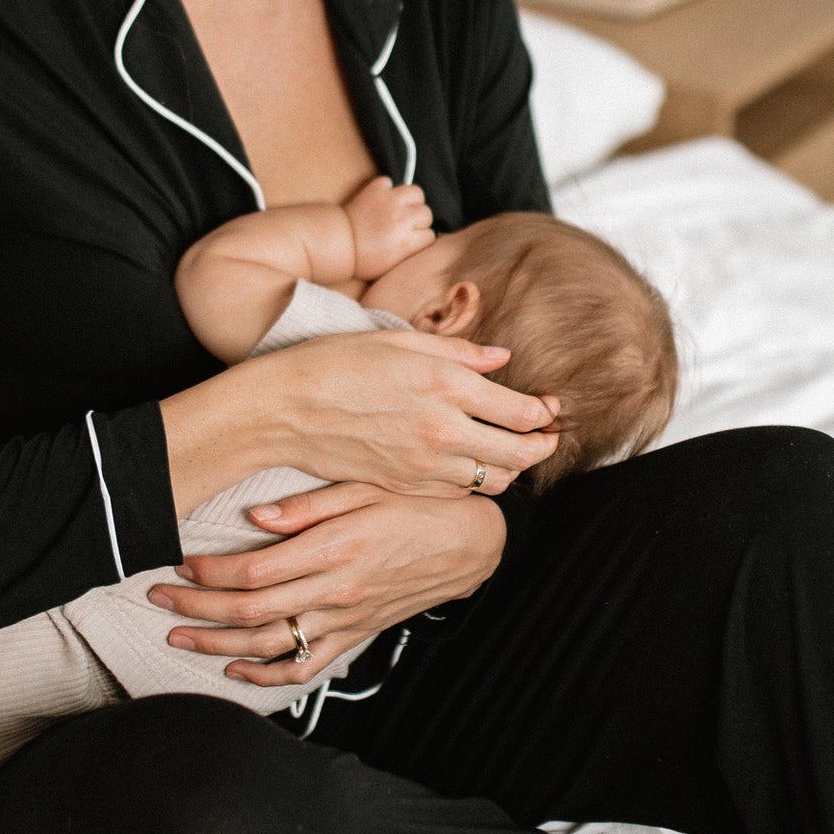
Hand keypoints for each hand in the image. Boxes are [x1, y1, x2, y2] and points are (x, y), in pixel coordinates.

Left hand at [148, 482, 507, 687]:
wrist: (469, 544)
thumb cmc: (416, 506)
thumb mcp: (365, 488)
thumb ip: (308, 507)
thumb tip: (254, 514)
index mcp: (334, 550)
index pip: (255, 570)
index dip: (211, 570)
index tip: (182, 558)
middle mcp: (335, 593)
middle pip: (250, 611)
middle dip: (197, 605)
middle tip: (157, 594)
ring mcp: (344, 620)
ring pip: (269, 645)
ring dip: (216, 644)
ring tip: (177, 634)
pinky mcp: (354, 635)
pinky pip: (304, 667)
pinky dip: (265, 676)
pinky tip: (233, 669)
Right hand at [262, 327, 557, 498]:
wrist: (284, 409)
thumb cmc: (336, 362)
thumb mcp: (400, 340)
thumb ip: (460, 352)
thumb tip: (504, 359)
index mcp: (449, 384)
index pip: (525, 412)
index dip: (546, 412)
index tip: (549, 407)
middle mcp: (445, 429)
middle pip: (521, 454)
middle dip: (541, 446)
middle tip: (545, 436)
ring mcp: (425, 464)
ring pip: (494, 480)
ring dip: (509, 467)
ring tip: (507, 450)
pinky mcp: (406, 485)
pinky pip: (459, 492)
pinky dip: (472, 481)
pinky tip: (465, 462)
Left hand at [344, 176, 434, 279]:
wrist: (336, 245)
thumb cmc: (363, 260)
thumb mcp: (392, 266)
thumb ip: (411, 252)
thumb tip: (423, 240)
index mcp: (408, 242)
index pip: (430, 234)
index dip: (421, 238)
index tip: (411, 241)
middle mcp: (402, 219)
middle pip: (426, 213)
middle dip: (418, 220)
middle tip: (405, 225)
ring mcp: (389, 201)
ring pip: (416, 192)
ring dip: (410, 200)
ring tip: (400, 208)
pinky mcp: (375, 189)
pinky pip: (389, 182)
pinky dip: (386, 188)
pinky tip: (381, 200)